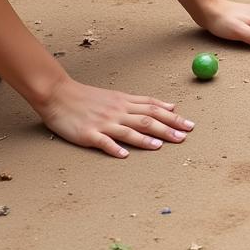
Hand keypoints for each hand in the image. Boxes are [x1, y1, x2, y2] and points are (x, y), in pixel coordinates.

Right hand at [33, 77, 193, 157]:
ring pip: (128, 130)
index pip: (155, 109)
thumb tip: (170, 106)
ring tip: (160, 145)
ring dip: (145, 138)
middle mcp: (118, 111)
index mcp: (126, 102)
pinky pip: (102, 141)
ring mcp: (103, 122)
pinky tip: (123, 155)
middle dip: (167, 128)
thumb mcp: (119, 96)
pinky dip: (113, 147)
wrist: (59, 94)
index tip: (190, 125)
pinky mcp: (87, 133)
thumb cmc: (89, 97)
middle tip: (184, 136)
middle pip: (146, 119)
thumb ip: (143, 103)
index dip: (173, 117)